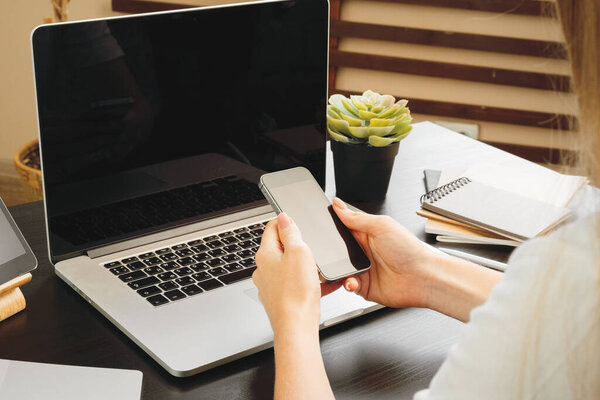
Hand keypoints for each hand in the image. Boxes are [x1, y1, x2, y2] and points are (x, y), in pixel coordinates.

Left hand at [253, 213, 339, 332]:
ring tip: (317, 271)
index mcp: (265, 254)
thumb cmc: (297, 293)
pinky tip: (320, 286)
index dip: (286, 222)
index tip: (297, 222)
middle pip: (280, 248)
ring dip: (303, 266)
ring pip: (288, 267)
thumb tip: (283, 217)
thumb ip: (291, 232)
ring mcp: (270, 286)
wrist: (296, 327)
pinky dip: (306, 283)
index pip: (271, 227)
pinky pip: (294, 285)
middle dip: (297, 246)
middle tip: (311, 250)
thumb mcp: (299, 252)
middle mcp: (263, 270)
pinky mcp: (279, 299)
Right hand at [333, 198, 438, 308]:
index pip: (343, 227)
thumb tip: (338, 205)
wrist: (423, 278)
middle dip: (331, 252)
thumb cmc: (409, 250)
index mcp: (367, 233)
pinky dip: (347, 284)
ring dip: (337, 269)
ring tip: (343, 269)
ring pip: (339, 268)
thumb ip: (356, 218)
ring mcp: (364, 269)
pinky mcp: (364, 286)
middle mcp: (364, 251)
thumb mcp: (381, 226)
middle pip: (338, 249)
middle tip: (328, 253)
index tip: (321, 228)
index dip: (332, 228)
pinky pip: (347, 285)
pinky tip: (353, 281)